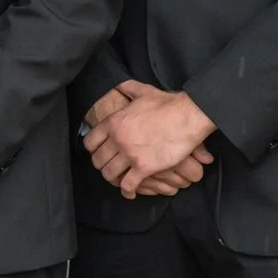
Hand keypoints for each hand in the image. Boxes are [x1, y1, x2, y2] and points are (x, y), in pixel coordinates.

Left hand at [84, 86, 215, 198]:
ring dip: (113, 179)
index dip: (93, 150)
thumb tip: (119, 85)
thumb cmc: (167, 104)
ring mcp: (130, 154)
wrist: (187, 116)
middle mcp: (118, 139)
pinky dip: (127, 191)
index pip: (90, 142)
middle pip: (98, 160)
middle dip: (102, 166)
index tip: (99, 153)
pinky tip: (129, 192)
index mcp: (114, 122)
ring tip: (118, 180)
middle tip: (109, 168)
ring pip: (110, 174)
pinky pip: (128, 185)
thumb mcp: (142, 91)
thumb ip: (127, 88)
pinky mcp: (145, 167)